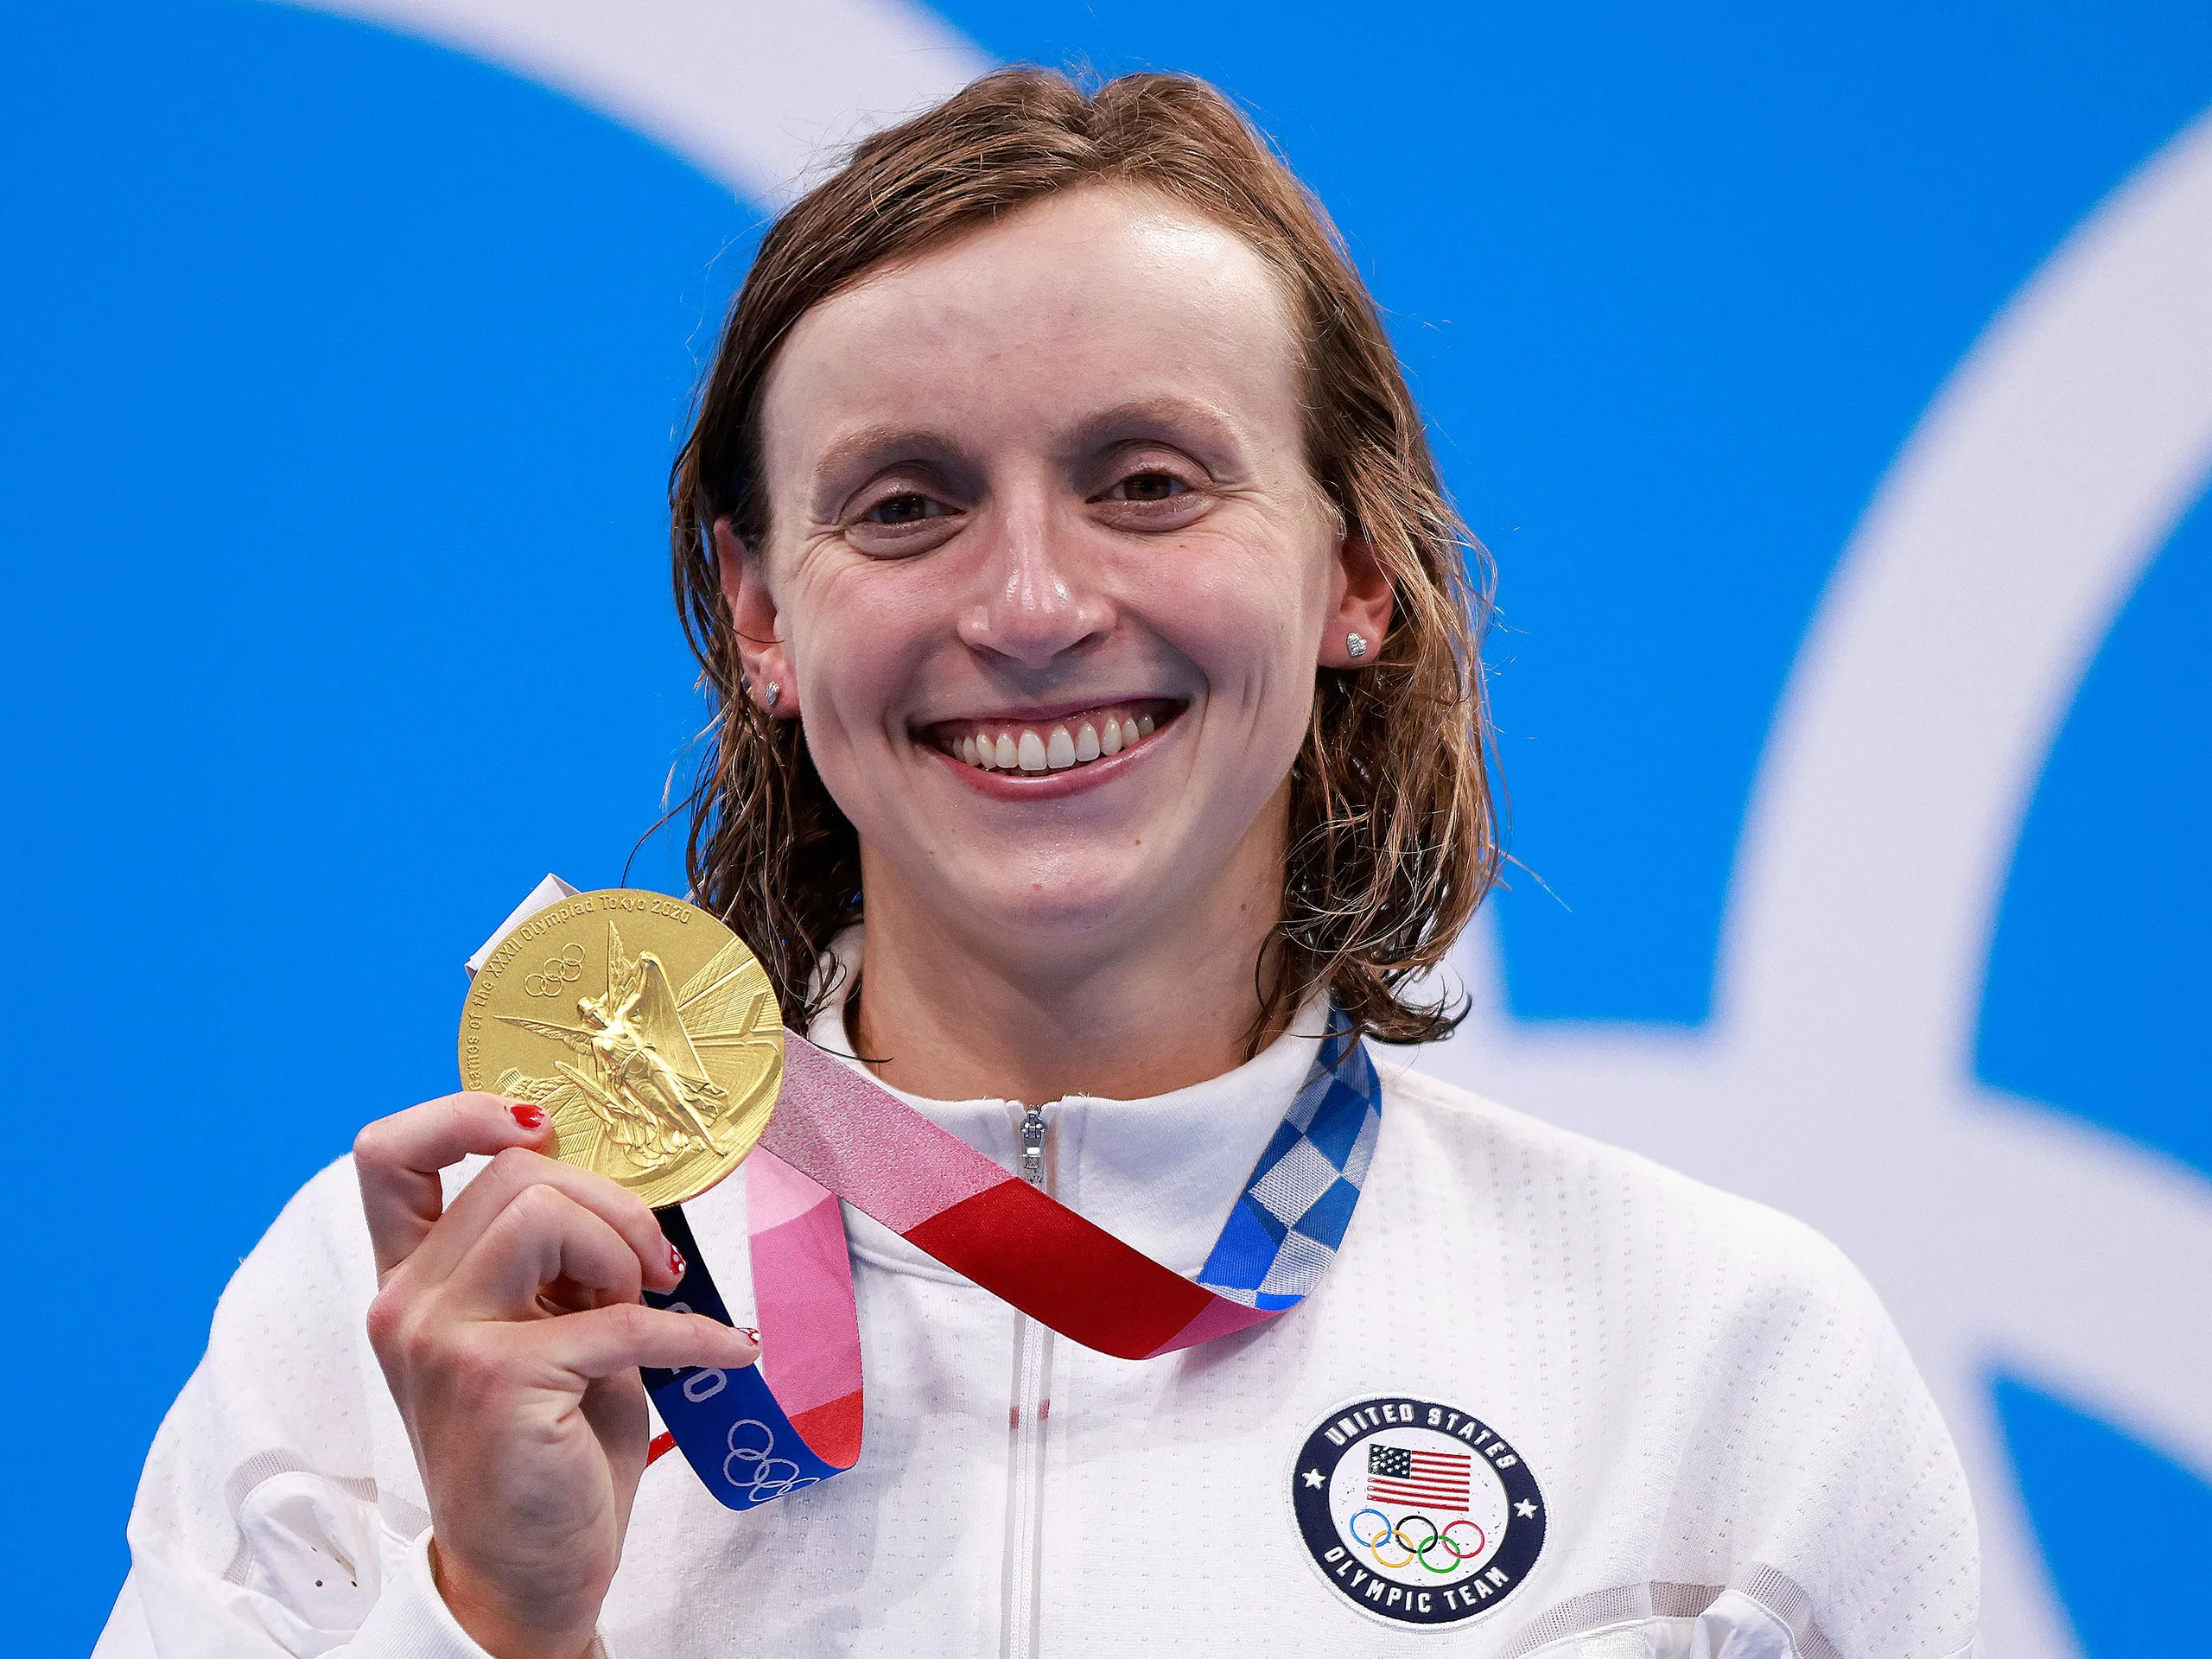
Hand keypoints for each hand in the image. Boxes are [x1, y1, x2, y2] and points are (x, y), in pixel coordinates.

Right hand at [355, 1095, 758, 1658]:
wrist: (528, 1574)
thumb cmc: (546, 1448)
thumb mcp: (541, 1330)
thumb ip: (549, 1257)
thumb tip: (615, 1189)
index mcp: (413, 1280)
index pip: (390, 1156)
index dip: (462, 1114)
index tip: (540, 1127)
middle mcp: (408, 1301)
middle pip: (514, 1173)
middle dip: (609, 1205)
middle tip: (647, 1272)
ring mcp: (441, 1339)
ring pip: (547, 1215)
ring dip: (625, 1253)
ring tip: (645, 1310)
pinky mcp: (496, 1380)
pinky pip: (619, 1317)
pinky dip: (692, 1332)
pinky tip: (726, 1349)